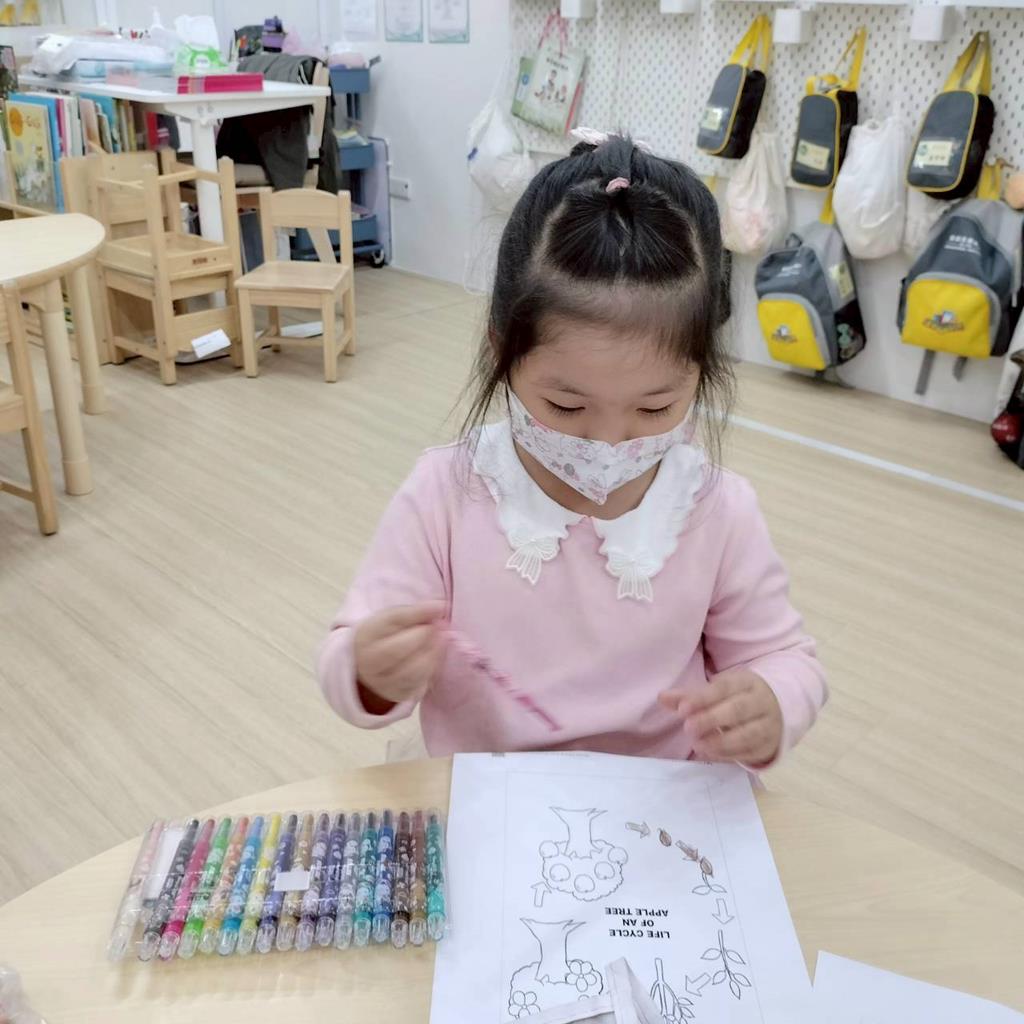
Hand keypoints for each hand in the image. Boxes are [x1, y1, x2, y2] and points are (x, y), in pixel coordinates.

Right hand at [353, 602, 446, 709]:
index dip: (419, 613)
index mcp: (367, 636)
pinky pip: (419, 683)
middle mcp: (370, 662)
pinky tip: (437, 655)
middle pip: (397, 650)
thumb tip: (441, 606)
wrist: (368, 664)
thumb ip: (415, 611)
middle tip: (442, 625)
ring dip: (433, 653)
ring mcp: (383, 682)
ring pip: (412, 671)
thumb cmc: (385, 635)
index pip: (392, 623)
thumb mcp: (393, 618)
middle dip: (425, 635)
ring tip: (443, 639)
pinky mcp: (398, 694)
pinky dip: (433, 668)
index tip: (441, 606)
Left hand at [658, 670, 782, 765]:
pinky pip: (750, 752)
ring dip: (721, 741)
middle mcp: (761, 702)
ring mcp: (769, 725)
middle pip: (738, 710)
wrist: (780, 707)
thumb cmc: (738, 697)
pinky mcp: (770, 745)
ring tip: (697, 744)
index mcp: (746, 682)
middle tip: (688, 728)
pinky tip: (710, 753)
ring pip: (748, 734)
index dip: (703, 698)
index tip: (682, 709)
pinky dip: (729, 754)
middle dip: (711, 719)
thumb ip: (690, 696)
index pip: (724, 687)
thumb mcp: (718, 690)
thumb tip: (662, 698)